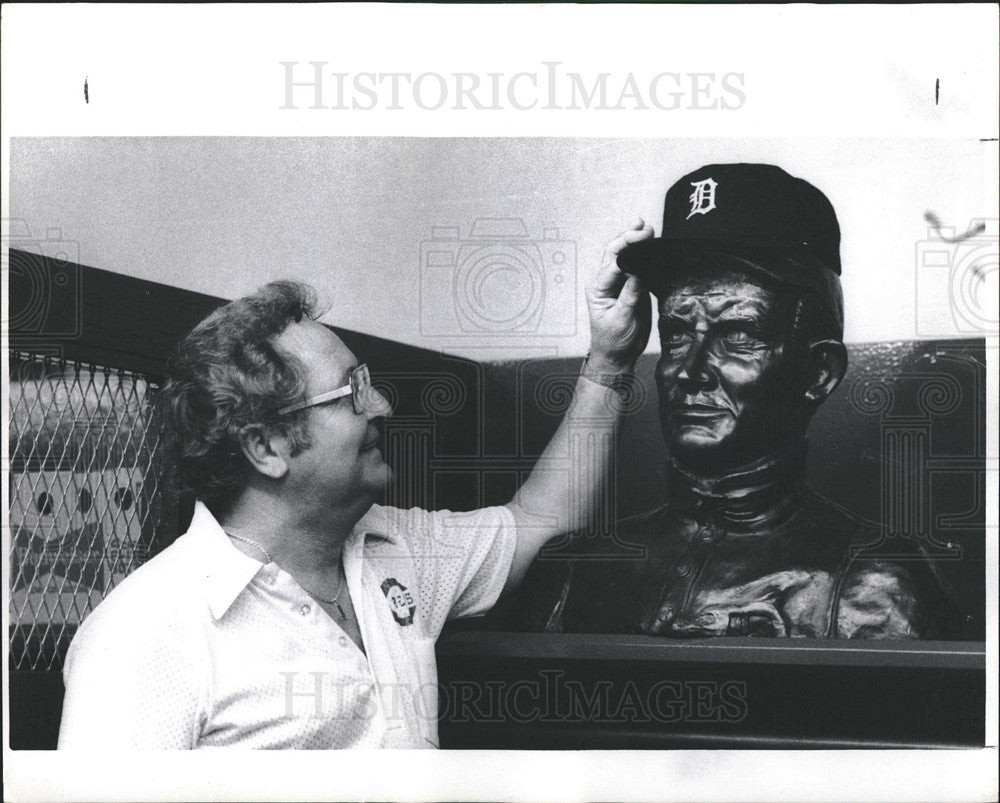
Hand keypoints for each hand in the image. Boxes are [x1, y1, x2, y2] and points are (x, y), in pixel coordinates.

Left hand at [584, 219, 653, 371]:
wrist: (618, 356)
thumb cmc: (613, 341)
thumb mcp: (621, 320)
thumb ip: (629, 296)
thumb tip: (638, 274)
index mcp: (598, 288)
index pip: (612, 262)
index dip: (627, 247)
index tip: (643, 238)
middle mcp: (607, 282)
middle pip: (615, 252)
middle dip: (628, 237)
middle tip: (644, 226)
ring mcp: (620, 284)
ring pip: (625, 256)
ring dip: (635, 242)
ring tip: (647, 228)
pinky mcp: (632, 288)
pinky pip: (638, 267)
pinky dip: (645, 255)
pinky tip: (653, 245)